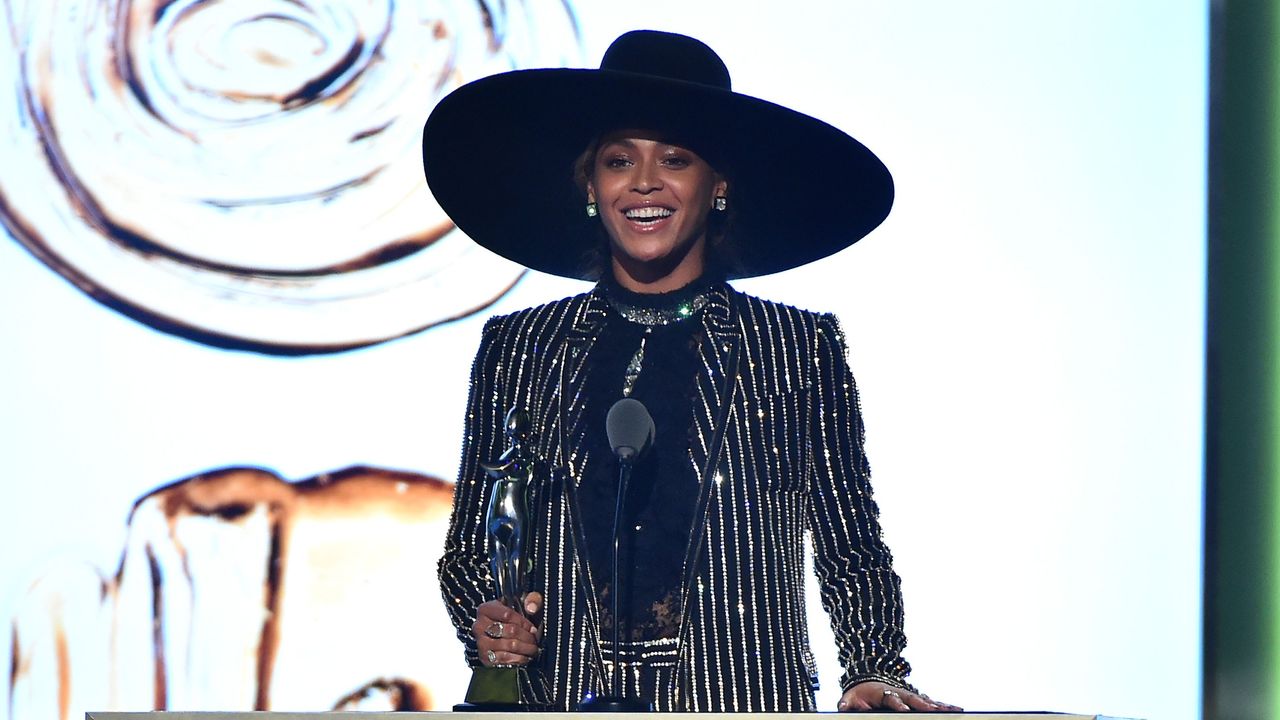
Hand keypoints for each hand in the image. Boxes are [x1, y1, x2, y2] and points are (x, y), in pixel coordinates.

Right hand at [472, 591, 542, 666]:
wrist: (498, 635)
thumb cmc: (511, 618)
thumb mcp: (521, 603)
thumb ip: (531, 599)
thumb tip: (531, 607)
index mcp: (485, 609)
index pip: (508, 614)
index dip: (524, 622)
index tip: (533, 628)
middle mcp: (479, 626)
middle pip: (510, 630)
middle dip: (527, 636)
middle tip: (535, 639)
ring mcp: (481, 643)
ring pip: (509, 645)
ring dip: (526, 648)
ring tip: (533, 648)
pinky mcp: (485, 658)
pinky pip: (505, 658)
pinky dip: (518, 658)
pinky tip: (525, 656)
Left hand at [837, 681, 961, 711]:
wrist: (865, 682)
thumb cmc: (858, 695)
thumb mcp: (849, 699)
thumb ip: (846, 704)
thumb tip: (843, 707)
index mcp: (883, 692)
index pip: (892, 699)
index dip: (898, 705)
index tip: (903, 711)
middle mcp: (899, 693)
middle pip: (914, 699)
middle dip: (924, 705)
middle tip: (935, 711)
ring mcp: (909, 696)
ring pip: (926, 701)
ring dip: (940, 705)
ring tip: (955, 709)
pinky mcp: (915, 700)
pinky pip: (931, 703)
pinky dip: (943, 705)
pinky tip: (956, 709)